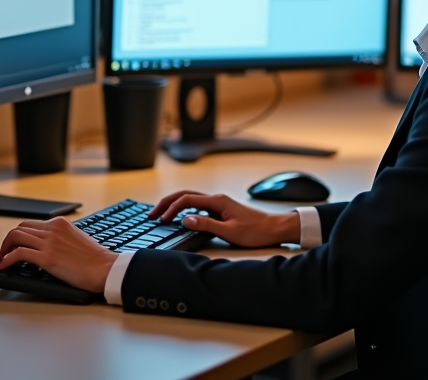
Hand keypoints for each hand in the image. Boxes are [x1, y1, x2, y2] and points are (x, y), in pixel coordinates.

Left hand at [0, 217, 116, 292]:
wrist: (104, 269)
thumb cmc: (95, 259)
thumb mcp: (76, 238)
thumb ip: (60, 237)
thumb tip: (45, 246)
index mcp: (60, 224)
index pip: (31, 224)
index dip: (19, 235)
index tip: (14, 245)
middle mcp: (53, 229)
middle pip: (20, 227)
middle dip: (8, 240)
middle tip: (5, 252)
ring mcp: (50, 242)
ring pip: (16, 236)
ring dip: (5, 248)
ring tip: (2, 259)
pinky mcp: (47, 258)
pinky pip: (19, 253)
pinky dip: (7, 259)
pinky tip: (5, 265)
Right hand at [148, 191, 300, 247]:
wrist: (275, 229)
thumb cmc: (256, 231)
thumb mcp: (230, 232)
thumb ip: (206, 225)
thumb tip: (185, 219)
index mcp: (217, 201)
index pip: (187, 200)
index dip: (172, 208)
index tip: (161, 219)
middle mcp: (217, 199)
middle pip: (186, 195)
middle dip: (167, 203)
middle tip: (152, 213)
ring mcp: (219, 204)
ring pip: (191, 199)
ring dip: (174, 205)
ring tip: (160, 214)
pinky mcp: (221, 210)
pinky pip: (198, 206)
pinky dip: (184, 209)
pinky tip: (180, 216)